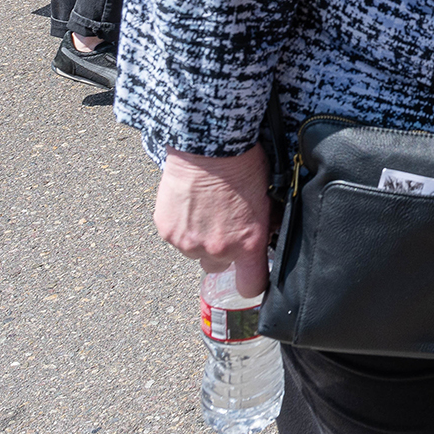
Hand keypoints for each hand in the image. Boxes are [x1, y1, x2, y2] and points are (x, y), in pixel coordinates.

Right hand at [155, 145, 272, 292]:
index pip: (251, 286)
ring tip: (205, 210)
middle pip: (218, 267)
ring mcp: (188, 242)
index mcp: (247, 244)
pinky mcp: (167, 230)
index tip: (251, 274)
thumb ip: (265, 223)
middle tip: (223, 227)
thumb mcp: (266, 196)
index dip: (251, 282)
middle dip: (221, 252)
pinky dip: (181, 226)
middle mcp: (217, 249)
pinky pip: (176, 238)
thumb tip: (267, 234)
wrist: (208, 146)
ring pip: (194, 252)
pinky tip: (189, 204)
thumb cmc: (242, 165)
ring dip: (199, 239)